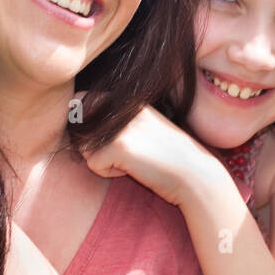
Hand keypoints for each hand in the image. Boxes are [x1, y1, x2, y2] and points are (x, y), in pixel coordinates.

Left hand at [79, 104, 221, 207]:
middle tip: (127, 153)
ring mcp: (120, 125)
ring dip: (103, 160)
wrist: (196, 175)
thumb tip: (77, 114)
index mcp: (129, 99)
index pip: (83, 100)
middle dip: (94, 144)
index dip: (90, 123)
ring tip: (133, 161)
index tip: (118, 138)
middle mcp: (123, 106)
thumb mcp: (146, 127)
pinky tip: (135, 170)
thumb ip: (118, 119)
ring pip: (84, 147)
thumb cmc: (171, 157)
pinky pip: (93, 165)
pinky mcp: (118, 146)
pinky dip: (110, 173)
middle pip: (80, 126)